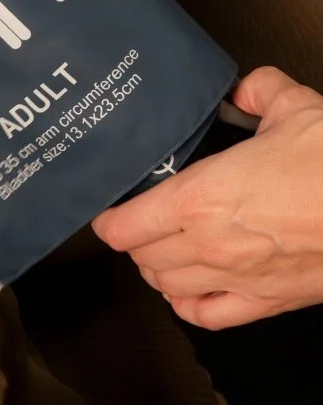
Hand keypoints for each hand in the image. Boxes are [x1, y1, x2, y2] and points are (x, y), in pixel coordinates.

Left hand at [91, 67, 322, 328]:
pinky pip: (208, 316)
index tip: (109, 209)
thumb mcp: (295, 107)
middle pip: (142, 256)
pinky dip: (190, 304)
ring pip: (167, 288)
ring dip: (158, 270)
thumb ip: (259, 91)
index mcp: (201, 197)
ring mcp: (235, 278)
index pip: (126, 225)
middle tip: (140, 222)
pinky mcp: (267, 302)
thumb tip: (245, 87)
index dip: (109, 219)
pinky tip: (192, 288)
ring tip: (163, 250)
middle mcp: (208, 244)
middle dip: (135, 240)